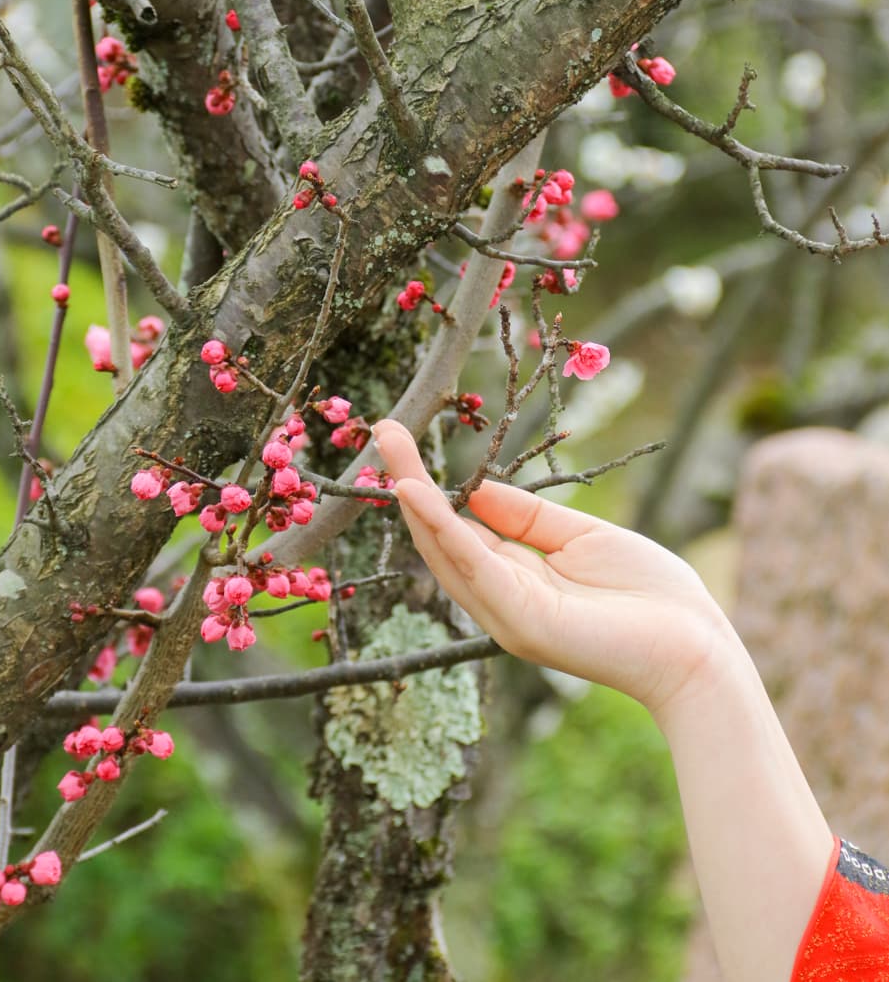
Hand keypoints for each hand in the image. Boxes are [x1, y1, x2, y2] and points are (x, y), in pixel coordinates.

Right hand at [372, 419, 731, 722]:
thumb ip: (529, 517)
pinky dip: (441, 528)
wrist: (698, 649)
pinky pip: (472, 565)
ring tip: (390, 448)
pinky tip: (417, 492)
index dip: (433, 490)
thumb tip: (476, 489)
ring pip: (446, 549)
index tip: (410, 443)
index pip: (461, 531)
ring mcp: (505, 613)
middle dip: (410, 483)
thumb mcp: (582, 537)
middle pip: (441, 537)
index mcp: (518, 580)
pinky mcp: (520, 621)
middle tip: (384, 431)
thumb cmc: (652, 596)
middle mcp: (501, 599)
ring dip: (415, 498)